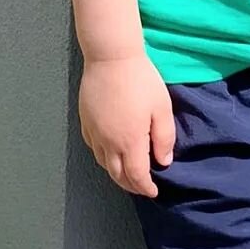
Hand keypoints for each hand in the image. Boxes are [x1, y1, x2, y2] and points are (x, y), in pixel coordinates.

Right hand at [79, 51, 175, 196]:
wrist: (110, 56)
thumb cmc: (140, 80)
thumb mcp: (161, 107)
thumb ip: (164, 137)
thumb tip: (163, 161)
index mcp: (129, 141)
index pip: (136, 176)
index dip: (145, 187)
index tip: (154, 192)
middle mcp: (108, 142)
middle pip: (117, 175)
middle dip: (130, 185)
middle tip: (141, 187)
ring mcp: (94, 131)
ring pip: (102, 163)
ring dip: (115, 173)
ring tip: (127, 173)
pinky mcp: (85, 121)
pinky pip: (93, 147)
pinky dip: (102, 157)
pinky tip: (110, 152)